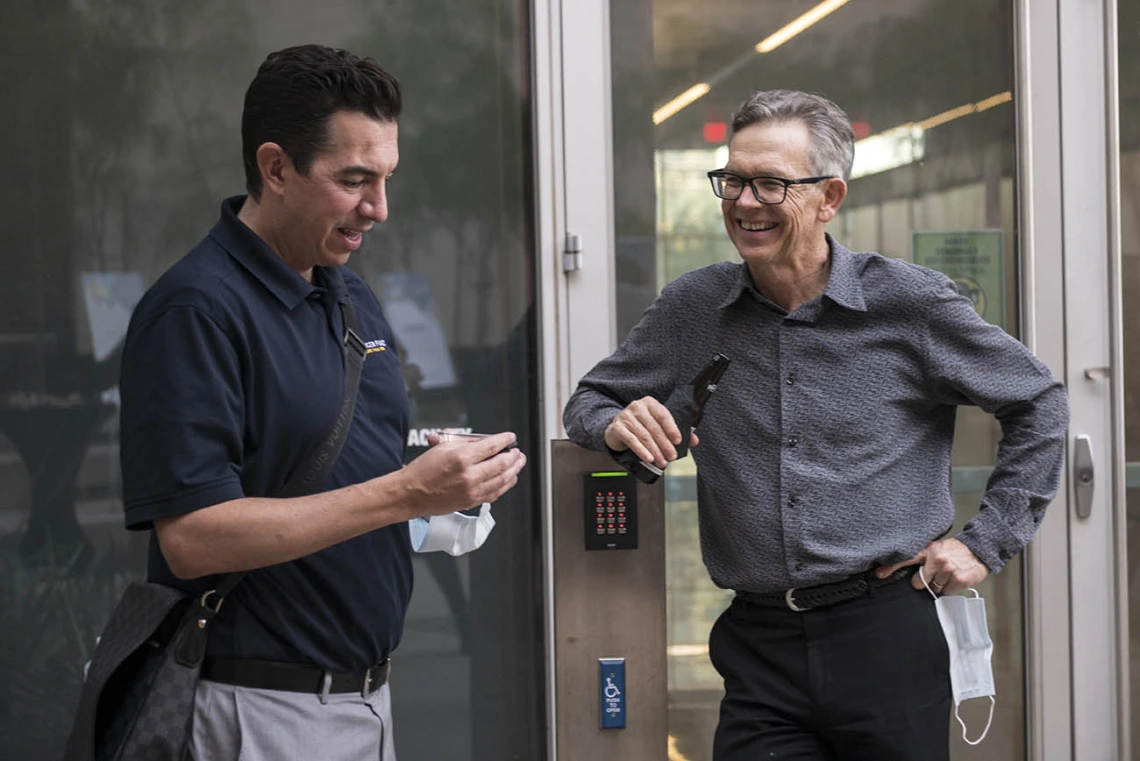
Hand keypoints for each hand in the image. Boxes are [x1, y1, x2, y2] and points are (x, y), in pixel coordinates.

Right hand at [401, 431, 525, 516]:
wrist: (411, 493)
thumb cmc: (422, 471)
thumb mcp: (443, 447)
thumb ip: (466, 443)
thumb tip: (484, 442)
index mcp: (462, 457)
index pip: (492, 446)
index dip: (505, 440)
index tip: (510, 437)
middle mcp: (469, 475)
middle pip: (502, 463)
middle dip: (514, 456)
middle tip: (517, 451)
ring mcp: (472, 490)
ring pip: (503, 480)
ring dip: (514, 470)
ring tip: (519, 463)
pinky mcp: (472, 502)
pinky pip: (496, 493)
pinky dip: (506, 485)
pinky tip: (509, 479)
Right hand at [603, 396, 698, 468]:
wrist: (617, 429)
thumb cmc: (641, 426)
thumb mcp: (658, 425)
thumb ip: (676, 431)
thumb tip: (694, 441)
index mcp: (650, 403)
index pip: (663, 414)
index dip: (672, 428)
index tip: (678, 441)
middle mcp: (637, 406)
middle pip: (654, 428)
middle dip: (665, 445)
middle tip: (672, 457)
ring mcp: (626, 416)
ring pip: (644, 435)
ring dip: (655, 451)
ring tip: (662, 462)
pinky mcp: (617, 428)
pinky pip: (631, 440)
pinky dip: (641, 451)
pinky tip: (649, 458)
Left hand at [874, 537, 989, 595]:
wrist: (979, 550)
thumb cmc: (954, 551)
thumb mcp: (935, 549)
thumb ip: (921, 558)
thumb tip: (906, 572)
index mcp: (928, 550)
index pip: (905, 559)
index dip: (890, 567)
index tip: (878, 574)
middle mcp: (936, 559)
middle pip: (918, 582)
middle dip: (925, 582)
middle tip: (935, 574)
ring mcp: (948, 569)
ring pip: (934, 589)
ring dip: (940, 585)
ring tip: (947, 574)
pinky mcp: (959, 579)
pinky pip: (947, 593)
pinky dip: (951, 589)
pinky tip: (956, 578)